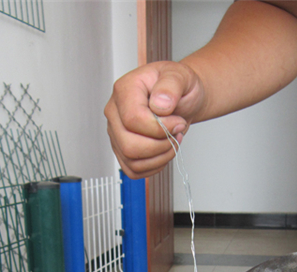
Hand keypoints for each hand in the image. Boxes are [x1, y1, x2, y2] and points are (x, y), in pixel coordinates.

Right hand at [104, 61, 204, 178]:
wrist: (180, 98)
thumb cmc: (178, 87)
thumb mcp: (181, 76)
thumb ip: (170, 86)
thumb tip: (159, 104)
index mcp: (125, 90)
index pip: (133, 119)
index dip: (159, 127)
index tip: (178, 123)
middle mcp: (115, 112)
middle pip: (129, 145)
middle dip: (160, 145)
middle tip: (176, 134)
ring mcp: (116, 132)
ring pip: (131, 160)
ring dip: (160, 157)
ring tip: (172, 141)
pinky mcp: (121, 148)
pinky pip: (133, 169)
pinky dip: (153, 166)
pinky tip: (164, 151)